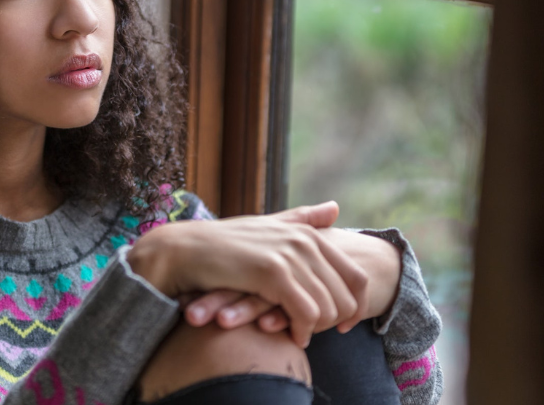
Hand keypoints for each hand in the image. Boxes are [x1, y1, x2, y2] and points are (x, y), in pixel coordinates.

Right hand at [126, 202, 368, 347]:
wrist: (185, 250)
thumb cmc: (224, 244)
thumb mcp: (269, 226)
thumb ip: (302, 219)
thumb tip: (335, 207)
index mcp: (308, 234)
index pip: (357, 276)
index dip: (356, 306)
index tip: (343, 325)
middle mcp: (304, 241)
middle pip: (347, 296)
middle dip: (336, 322)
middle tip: (317, 333)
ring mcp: (290, 255)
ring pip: (328, 308)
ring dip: (317, 329)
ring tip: (300, 335)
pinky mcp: (273, 273)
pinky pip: (306, 313)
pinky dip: (302, 331)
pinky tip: (291, 336)